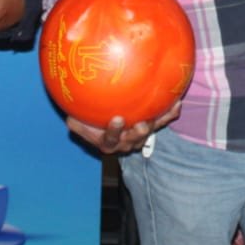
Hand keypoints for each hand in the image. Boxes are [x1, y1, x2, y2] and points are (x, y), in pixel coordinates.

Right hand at [67, 96, 181, 154]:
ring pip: (148, 132)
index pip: (110, 140)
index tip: (116, 119)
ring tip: (157, 115)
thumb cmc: (91, 121)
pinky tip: (176, 103)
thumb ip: (75, 122)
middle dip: (137, 134)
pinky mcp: (151, 124)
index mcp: (108, 141)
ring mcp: (139, 134)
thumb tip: (68, 116)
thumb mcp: (79, 123)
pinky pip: (162, 120)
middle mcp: (125, 141)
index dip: (114, 132)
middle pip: (132, 140)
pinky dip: (169, 113)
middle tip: (140, 124)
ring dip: (154, 124)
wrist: (109, 120)